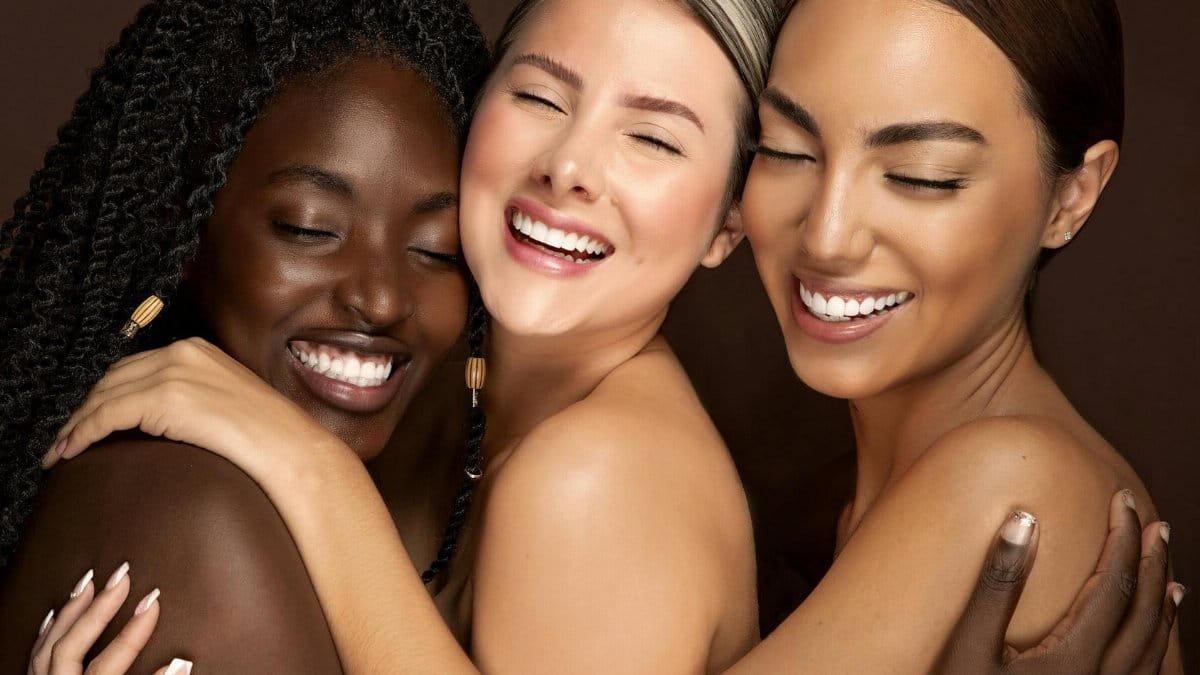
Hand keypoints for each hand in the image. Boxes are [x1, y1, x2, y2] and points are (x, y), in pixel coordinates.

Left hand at [27, 563, 190, 674]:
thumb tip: (181, 664)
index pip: (108, 662)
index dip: (133, 633)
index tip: (154, 602)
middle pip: (71, 645)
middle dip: (98, 608)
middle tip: (122, 576)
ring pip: (48, 645)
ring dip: (71, 612)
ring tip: (89, 582)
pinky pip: (34, 655)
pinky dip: (47, 631)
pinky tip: (56, 614)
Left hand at [44, 338, 349, 482]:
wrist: (290, 448)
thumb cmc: (271, 437)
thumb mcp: (229, 402)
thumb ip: (196, 398)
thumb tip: (166, 419)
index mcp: (198, 349)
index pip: (135, 367)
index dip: (107, 394)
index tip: (91, 418)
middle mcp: (182, 352)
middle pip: (113, 378)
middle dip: (87, 408)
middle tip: (68, 438)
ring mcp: (172, 372)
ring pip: (103, 396)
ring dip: (77, 424)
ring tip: (63, 450)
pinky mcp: (163, 398)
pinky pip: (106, 416)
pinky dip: (82, 433)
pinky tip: (72, 452)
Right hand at [935, 490, 1182, 674]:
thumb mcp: (967, 648)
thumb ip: (998, 585)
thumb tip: (1025, 519)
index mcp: (1072, 660)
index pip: (1112, 587)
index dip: (1122, 541)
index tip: (1122, 503)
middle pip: (1141, 615)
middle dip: (1150, 565)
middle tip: (1154, 523)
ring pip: (1150, 651)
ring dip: (1161, 608)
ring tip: (1171, 578)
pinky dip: (1155, 651)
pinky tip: (1151, 645)